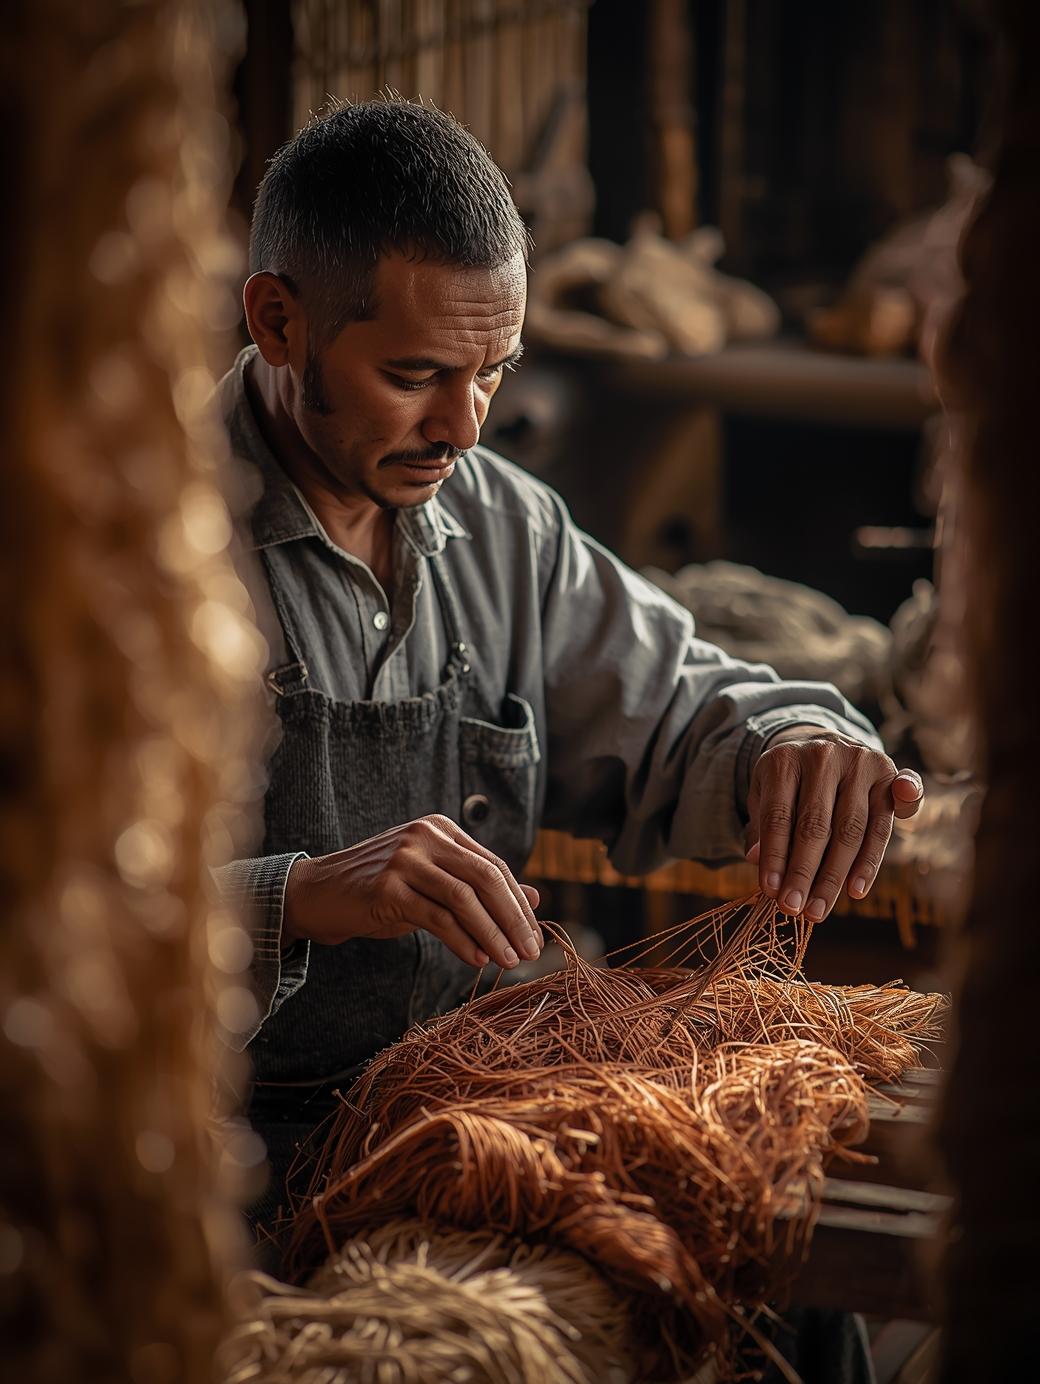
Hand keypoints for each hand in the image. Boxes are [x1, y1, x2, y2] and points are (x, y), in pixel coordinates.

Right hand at [282, 815, 542, 968]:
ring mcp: (405, 859)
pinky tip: (477, 959)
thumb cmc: (380, 889)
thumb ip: (480, 887)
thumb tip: (536, 899)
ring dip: (493, 934)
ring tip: (509, 961)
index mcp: (441, 829)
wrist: (318, 893)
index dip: (518, 903)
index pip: (493, 866)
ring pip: (464, 898)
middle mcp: (425, 836)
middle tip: (530, 952)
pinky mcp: (387, 887)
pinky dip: (463, 941)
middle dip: (513, 919)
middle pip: (485, 878)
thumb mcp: (434, 882)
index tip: (534, 936)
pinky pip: (437, 918)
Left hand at [745, 728, 923, 920]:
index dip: (774, 857)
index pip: (778, 816)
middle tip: (795, 910)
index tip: (771, 892)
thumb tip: (754, 860)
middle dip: (805, 873)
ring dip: (835, 877)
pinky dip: (875, 856)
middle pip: (815, 826)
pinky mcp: (887, 775)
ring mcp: (859, 763)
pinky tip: (859, 888)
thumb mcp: (765, 794)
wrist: (824, 744)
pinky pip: (884, 823)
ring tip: (820, 909)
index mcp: (784, 759)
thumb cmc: (789, 782)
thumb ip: (760, 825)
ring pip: (851, 830)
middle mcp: (823, 756)